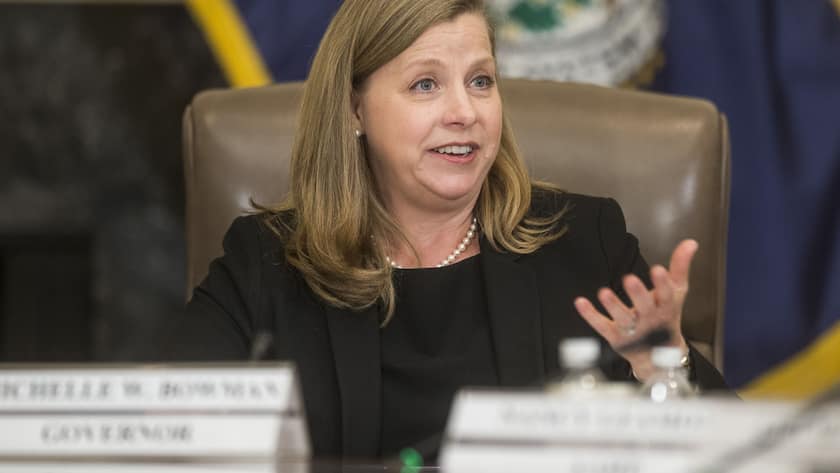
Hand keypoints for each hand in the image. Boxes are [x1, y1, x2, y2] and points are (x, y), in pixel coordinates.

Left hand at [573, 239, 697, 380]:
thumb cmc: (666, 316)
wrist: (658, 355)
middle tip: (629, 279)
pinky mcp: (616, 337)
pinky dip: (591, 316)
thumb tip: (691, 243)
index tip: (657, 270)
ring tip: (603, 293)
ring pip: (623, 319)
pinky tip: (580, 303)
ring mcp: (633, 330)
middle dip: (638, 294)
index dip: (662, 283)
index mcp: (666, 307)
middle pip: (645, 307)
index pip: (666, 295)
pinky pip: (602, 326)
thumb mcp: (676, 292)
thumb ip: (680, 267)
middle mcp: (650, 319)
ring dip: (613, 306)